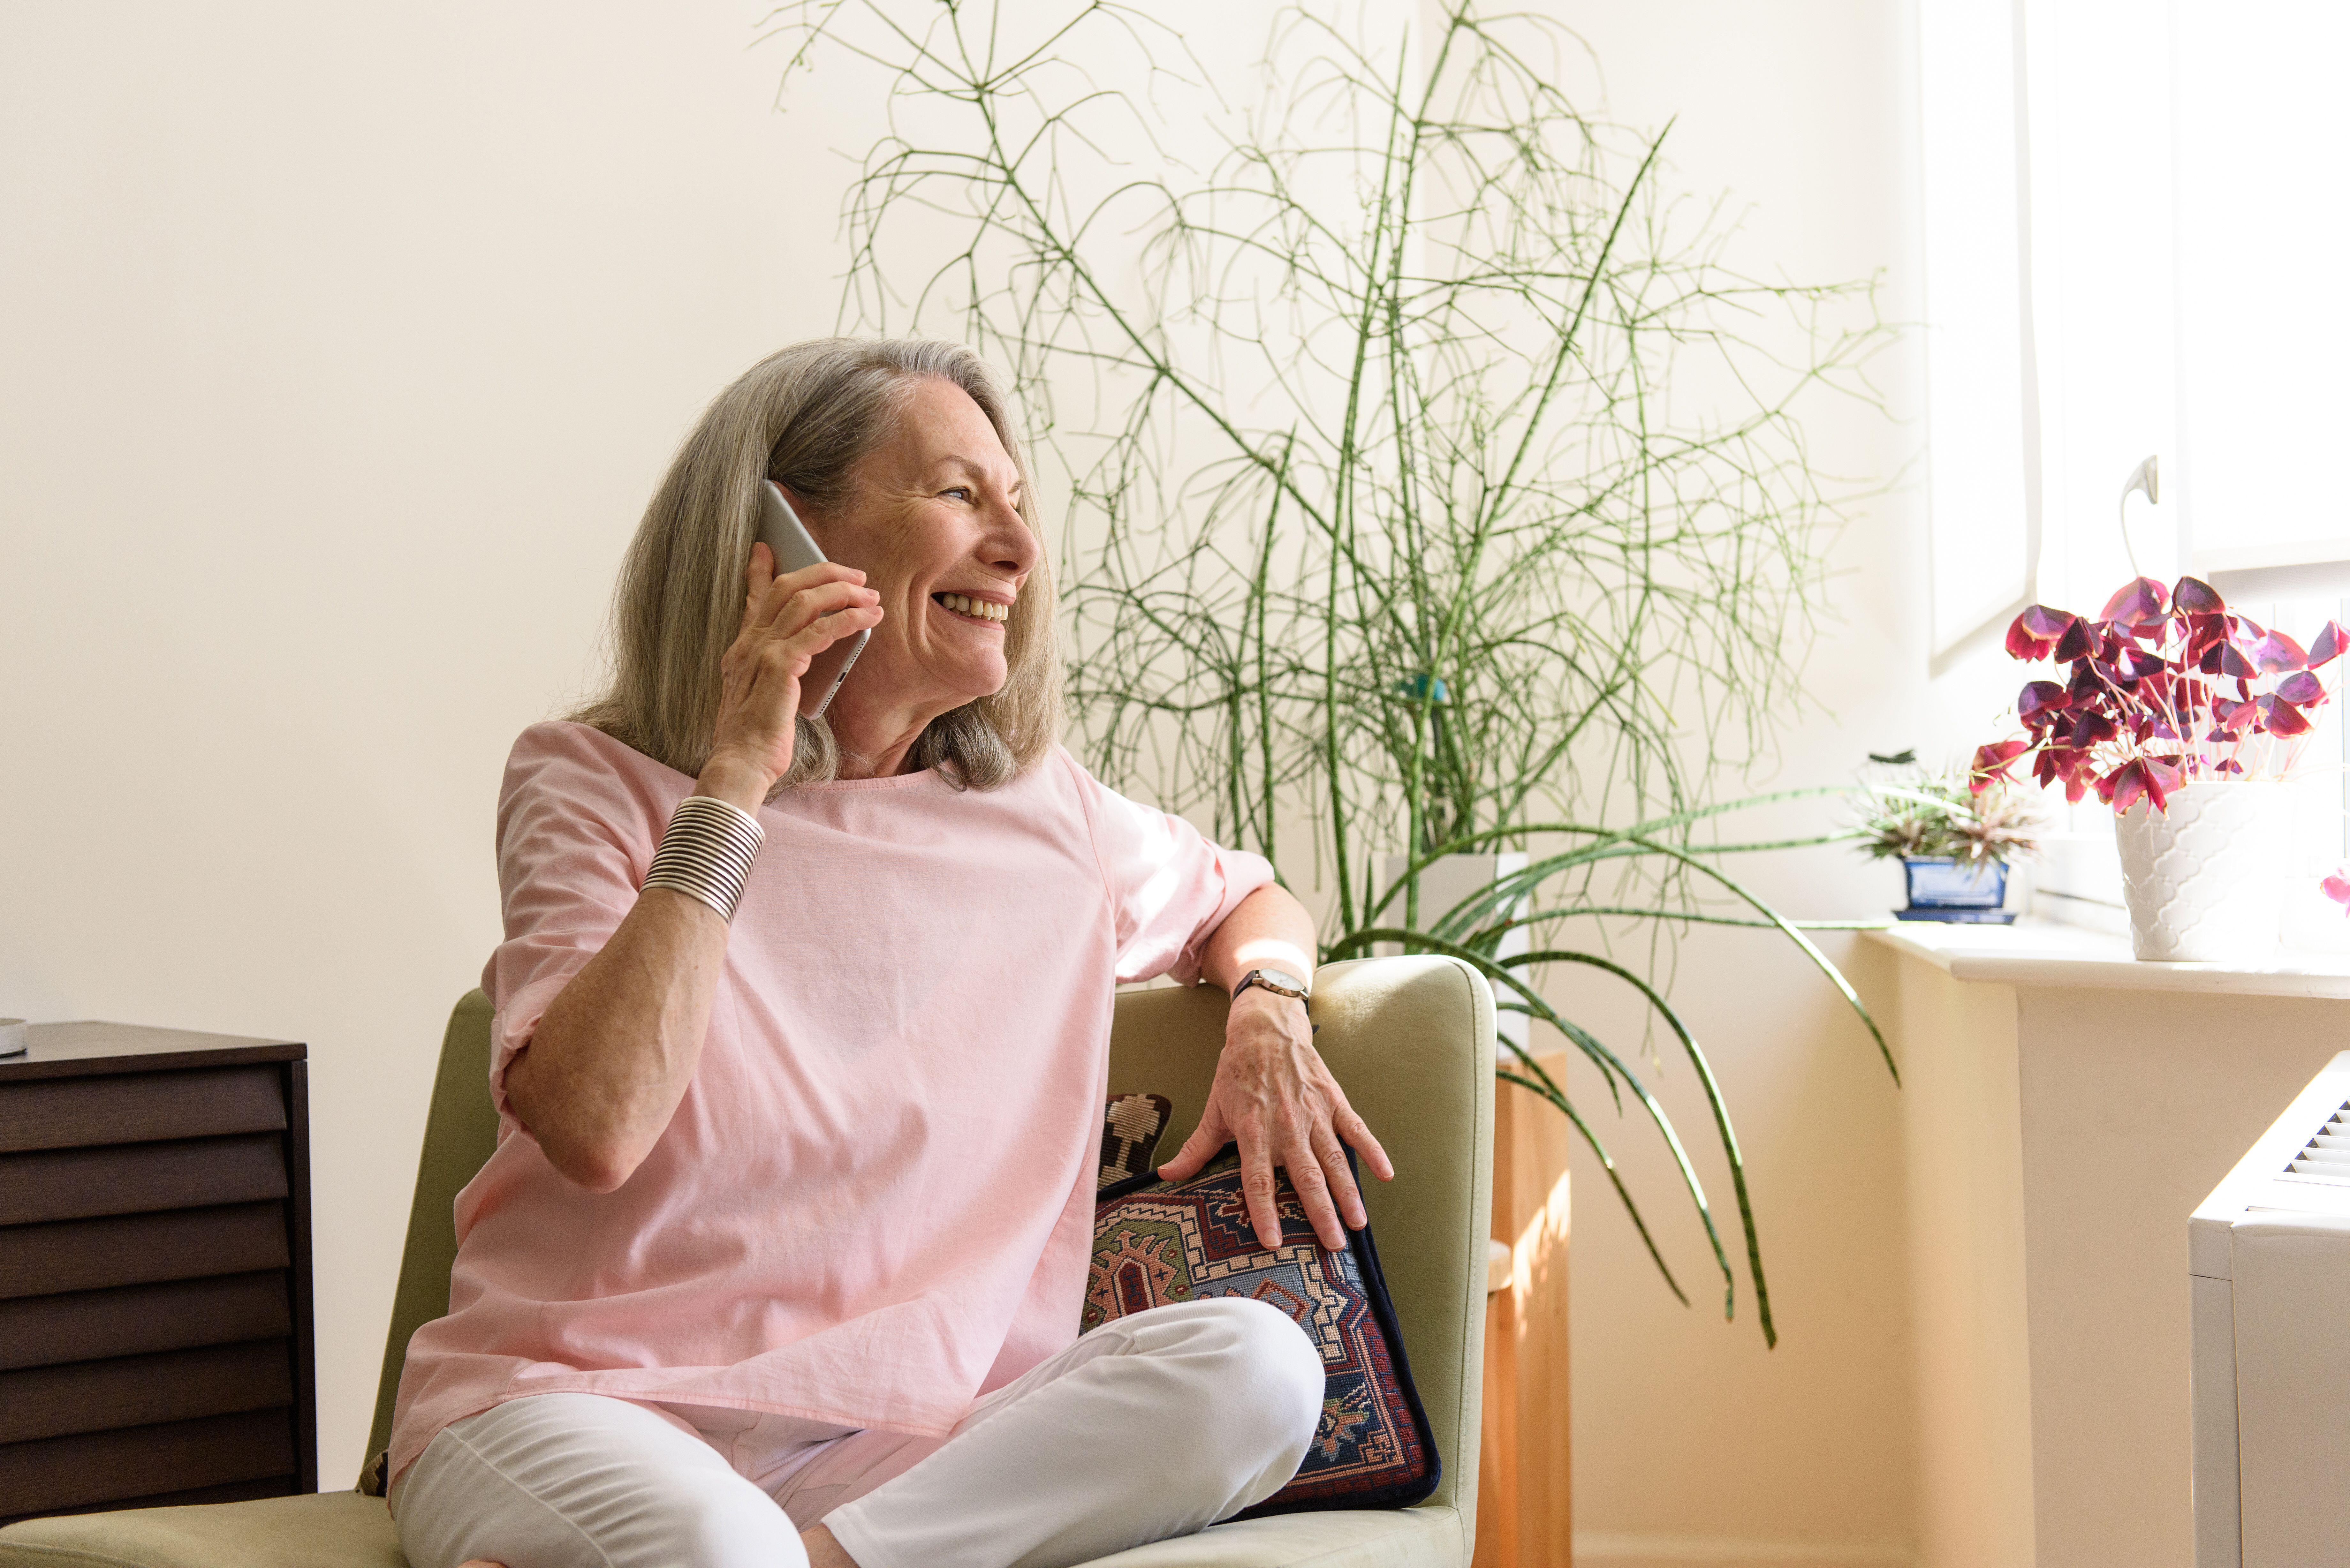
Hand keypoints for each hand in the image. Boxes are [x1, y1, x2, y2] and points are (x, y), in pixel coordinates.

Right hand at [700, 541, 881, 807]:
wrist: (742, 761)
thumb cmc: (758, 737)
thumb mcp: (766, 695)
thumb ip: (780, 669)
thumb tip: (807, 653)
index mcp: (742, 648)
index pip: (753, 598)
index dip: (758, 570)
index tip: (766, 547)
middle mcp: (749, 643)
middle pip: (785, 588)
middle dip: (823, 573)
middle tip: (855, 574)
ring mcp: (762, 652)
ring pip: (805, 602)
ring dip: (843, 593)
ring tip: (871, 594)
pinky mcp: (781, 666)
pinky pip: (820, 631)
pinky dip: (848, 619)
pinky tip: (868, 618)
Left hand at [1156, 987, 1393, 1249]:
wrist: (1265, 1027)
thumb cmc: (1237, 1072)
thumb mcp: (1213, 1108)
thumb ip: (1196, 1147)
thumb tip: (1165, 1175)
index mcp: (1253, 1130)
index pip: (1258, 1179)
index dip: (1265, 1212)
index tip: (1274, 1243)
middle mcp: (1286, 1125)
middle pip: (1305, 1176)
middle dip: (1320, 1213)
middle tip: (1333, 1247)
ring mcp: (1314, 1113)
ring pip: (1334, 1159)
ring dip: (1347, 1192)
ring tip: (1357, 1223)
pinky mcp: (1334, 1100)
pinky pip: (1356, 1129)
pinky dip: (1372, 1150)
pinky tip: (1386, 1174)